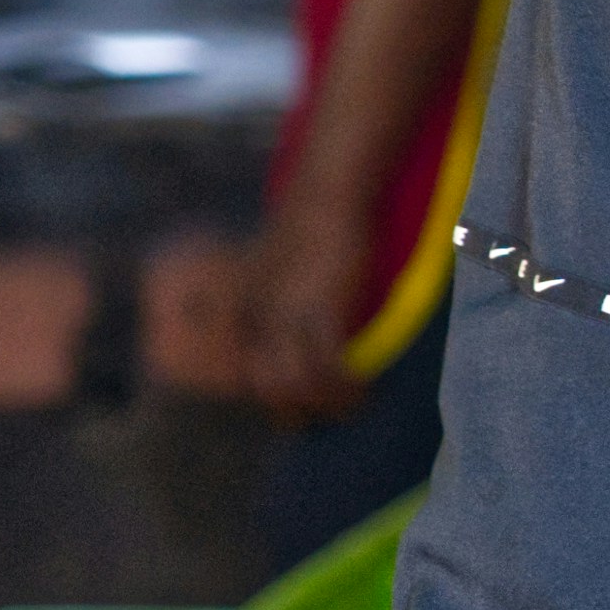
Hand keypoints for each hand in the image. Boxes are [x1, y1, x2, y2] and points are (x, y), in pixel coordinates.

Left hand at [234, 185, 377, 421]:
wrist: (326, 198)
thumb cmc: (309, 227)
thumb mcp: (274, 263)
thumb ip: (274, 296)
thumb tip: (290, 324)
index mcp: (246, 310)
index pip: (250, 372)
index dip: (278, 396)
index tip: (304, 402)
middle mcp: (259, 318)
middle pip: (268, 387)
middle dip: (298, 410)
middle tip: (329, 412)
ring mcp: (287, 316)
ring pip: (295, 385)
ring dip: (327, 403)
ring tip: (353, 402)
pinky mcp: (320, 310)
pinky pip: (327, 366)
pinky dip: (345, 387)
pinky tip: (363, 389)